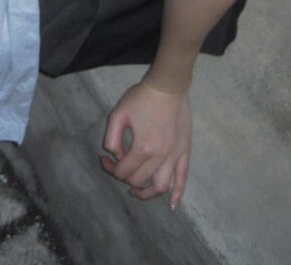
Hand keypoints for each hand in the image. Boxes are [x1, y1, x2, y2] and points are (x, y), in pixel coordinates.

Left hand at [100, 79, 190, 209]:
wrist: (167, 85)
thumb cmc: (141, 97)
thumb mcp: (118, 113)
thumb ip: (111, 138)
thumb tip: (115, 155)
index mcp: (143, 147)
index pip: (124, 171)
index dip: (111, 168)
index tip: (105, 159)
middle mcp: (160, 156)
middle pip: (140, 180)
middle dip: (125, 177)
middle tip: (118, 166)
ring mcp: (175, 154)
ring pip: (161, 186)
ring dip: (148, 194)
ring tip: (137, 192)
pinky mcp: (185, 150)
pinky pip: (183, 177)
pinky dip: (178, 194)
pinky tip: (172, 205)